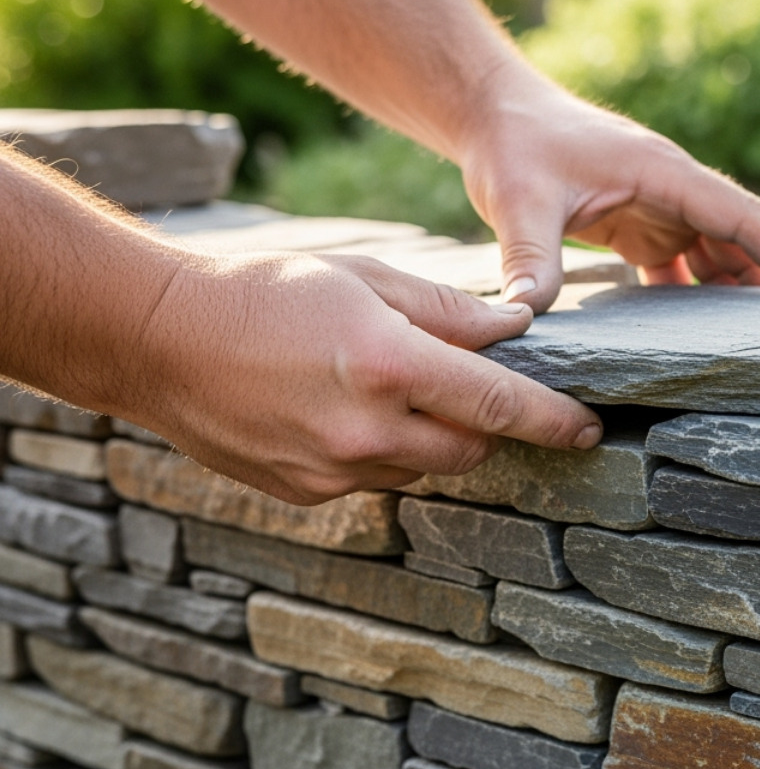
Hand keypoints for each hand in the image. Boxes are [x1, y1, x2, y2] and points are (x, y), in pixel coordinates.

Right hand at [133, 251, 602, 504]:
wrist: (159, 339)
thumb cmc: (266, 291)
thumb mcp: (366, 276)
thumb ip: (448, 311)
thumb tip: (513, 331)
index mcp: (391, 366)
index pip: (500, 406)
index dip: (555, 421)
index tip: (590, 430)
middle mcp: (368, 430)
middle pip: (471, 448)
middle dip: (485, 423)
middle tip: (469, 385)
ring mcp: (334, 470)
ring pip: (424, 469)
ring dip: (431, 439)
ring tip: (390, 388)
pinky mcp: (306, 492)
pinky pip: (374, 481)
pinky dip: (382, 453)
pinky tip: (344, 411)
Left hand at [456, 78, 759, 312]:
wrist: (492, 114)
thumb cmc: (514, 144)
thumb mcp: (520, 202)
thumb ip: (530, 258)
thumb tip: (526, 317)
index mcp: (664, 173)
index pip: (742, 216)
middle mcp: (672, 188)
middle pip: (740, 238)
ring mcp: (657, 205)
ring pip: (716, 252)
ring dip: (739, 290)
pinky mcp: (636, 222)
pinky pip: (682, 262)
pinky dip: (698, 293)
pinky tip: (703, 334)